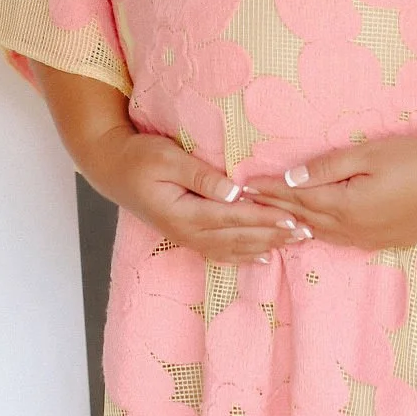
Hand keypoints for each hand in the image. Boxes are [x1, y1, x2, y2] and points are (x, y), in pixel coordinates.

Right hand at [90, 123, 306, 263]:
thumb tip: (234, 190)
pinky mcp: (185, 235)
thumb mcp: (167, 158)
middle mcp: (187, 232)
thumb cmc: (138, 157)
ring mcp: (185, 237)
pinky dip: (242, 256)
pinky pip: (218, 252)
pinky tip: (261, 258)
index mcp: (184, 213)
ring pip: (232, 248)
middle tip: (305, 232)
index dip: (265, 218)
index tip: (292, 216)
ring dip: (264, 246)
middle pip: (238, 237)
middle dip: (273, 235)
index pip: (234, 217)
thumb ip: (201, 176)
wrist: (111, 169)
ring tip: (293, 243)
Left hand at [243, 129, 416, 252]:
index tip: (240, 186)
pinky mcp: (387, 242)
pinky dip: (321, 232)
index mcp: (346, 207)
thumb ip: (327, 168)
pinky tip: (315, 228)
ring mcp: (372, 240)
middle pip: (304, 220)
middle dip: (273, 210)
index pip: (295, 201)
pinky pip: (342, 239)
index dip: (267, 192)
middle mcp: (354, 231)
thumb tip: (290, 178)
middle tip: (245, 203)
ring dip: (296, 224)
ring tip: (270, 218)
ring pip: (322, 234)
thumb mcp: (369, 155)